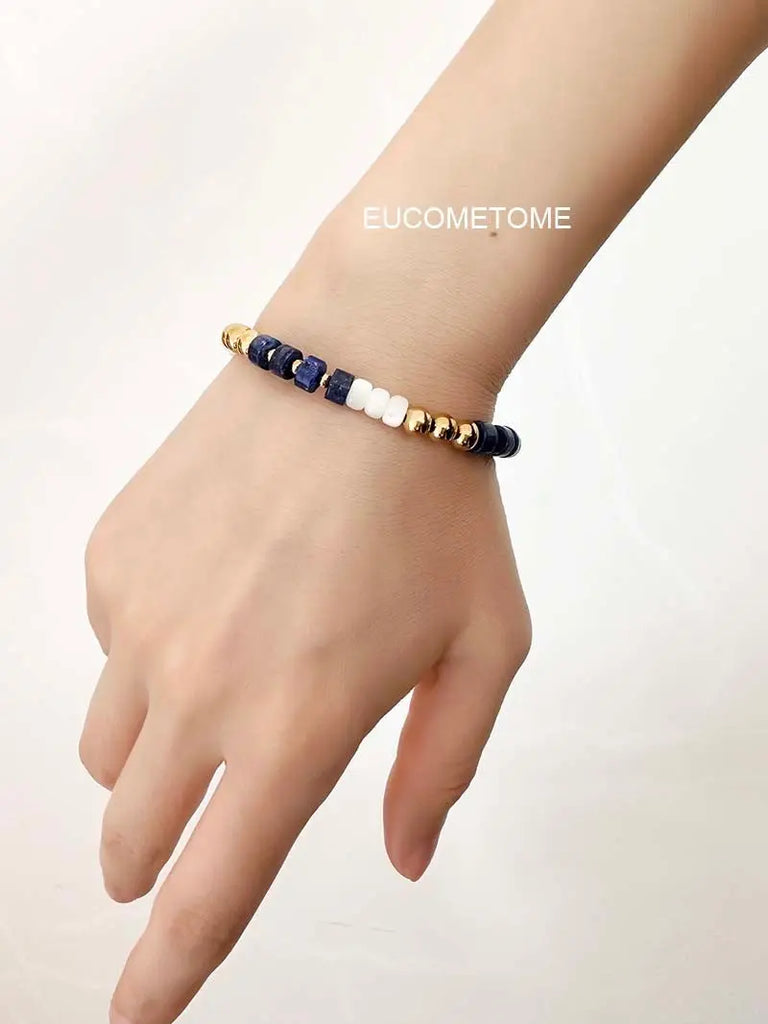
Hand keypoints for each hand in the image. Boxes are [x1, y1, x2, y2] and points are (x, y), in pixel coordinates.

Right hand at [80, 339, 530, 1023]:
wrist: (362, 372)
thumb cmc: (438, 511)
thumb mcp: (483, 649)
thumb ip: (439, 768)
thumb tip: (401, 857)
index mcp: (292, 730)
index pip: (209, 892)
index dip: (168, 971)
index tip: (136, 1017)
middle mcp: (196, 690)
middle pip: (128, 835)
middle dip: (153, 856)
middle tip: (201, 819)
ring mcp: (138, 622)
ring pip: (106, 747)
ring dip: (150, 752)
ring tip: (223, 677)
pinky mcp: (110, 560)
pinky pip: (113, 644)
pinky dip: (153, 647)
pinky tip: (218, 582)